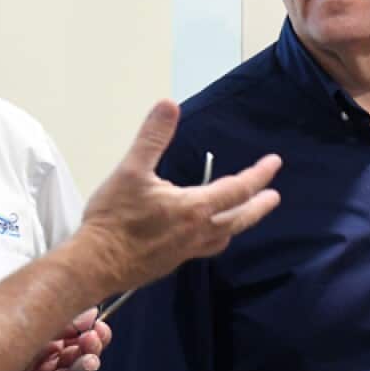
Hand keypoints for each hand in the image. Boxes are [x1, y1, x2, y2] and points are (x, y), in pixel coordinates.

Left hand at [0, 309, 112, 370]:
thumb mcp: (35, 321)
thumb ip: (64, 318)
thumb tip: (92, 312)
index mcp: (47, 340)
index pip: (81, 340)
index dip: (95, 336)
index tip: (99, 329)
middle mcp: (44, 363)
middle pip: (80, 361)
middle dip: (89, 352)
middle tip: (90, 344)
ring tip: (85, 363)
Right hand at [78, 100, 281, 290]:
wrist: (95, 265)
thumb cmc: (113, 219)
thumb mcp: (131, 171)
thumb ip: (153, 137)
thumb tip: (169, 105)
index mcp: (194, 208)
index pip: (238, 189)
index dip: (259, 174)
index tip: (274, 163)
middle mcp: (198, 232)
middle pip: (240, 218)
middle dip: (259, 205)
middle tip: (274, 196)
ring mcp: (186, 250)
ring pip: (224, 236)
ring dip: (239, 223)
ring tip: (244, 215)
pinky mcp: (173, 262)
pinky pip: (205, 248)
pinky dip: (216, 237)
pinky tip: (206, 234)